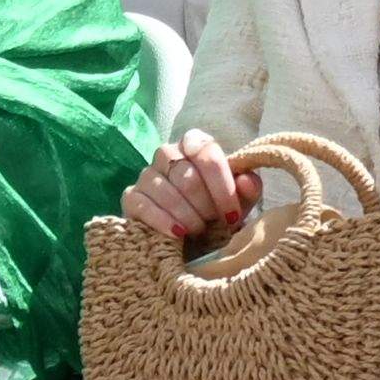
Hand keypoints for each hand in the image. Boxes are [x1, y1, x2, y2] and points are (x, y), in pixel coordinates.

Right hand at [124, 130, 253, 249]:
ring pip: (166, 191)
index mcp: (195, 144)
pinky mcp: (131, 196)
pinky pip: (143, 205)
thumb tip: (246, 181)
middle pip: (186, 175)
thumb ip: (248, 189)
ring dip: (187, 216)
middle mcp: (167, 152)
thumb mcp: (240, 201)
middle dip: (205, 206)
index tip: (233, 214)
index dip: (221, 185)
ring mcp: (146, 174)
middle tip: (214, 224)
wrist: (192, 236)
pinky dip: (163, 221)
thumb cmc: (218, 211)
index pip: (205, 151)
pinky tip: (178, 234)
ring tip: (198, 231)